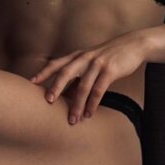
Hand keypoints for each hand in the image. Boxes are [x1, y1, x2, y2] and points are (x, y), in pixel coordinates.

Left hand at [29, 33, 149, 123]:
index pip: (56, 63)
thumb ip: (78, 72)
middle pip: (65, 73)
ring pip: (83, 86)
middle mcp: (84, 58)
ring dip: (77, 104)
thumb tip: (65, 92)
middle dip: (56, 87)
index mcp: (77, 55)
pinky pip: (99, 89)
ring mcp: (97, 63)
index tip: (31, 82)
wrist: (133, 45)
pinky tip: (89, 113)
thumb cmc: (109, 55)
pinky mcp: (110, 70)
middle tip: (48, 102)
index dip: (43, 72)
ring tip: (73, 119)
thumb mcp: (91, 59)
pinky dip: (93, 103)